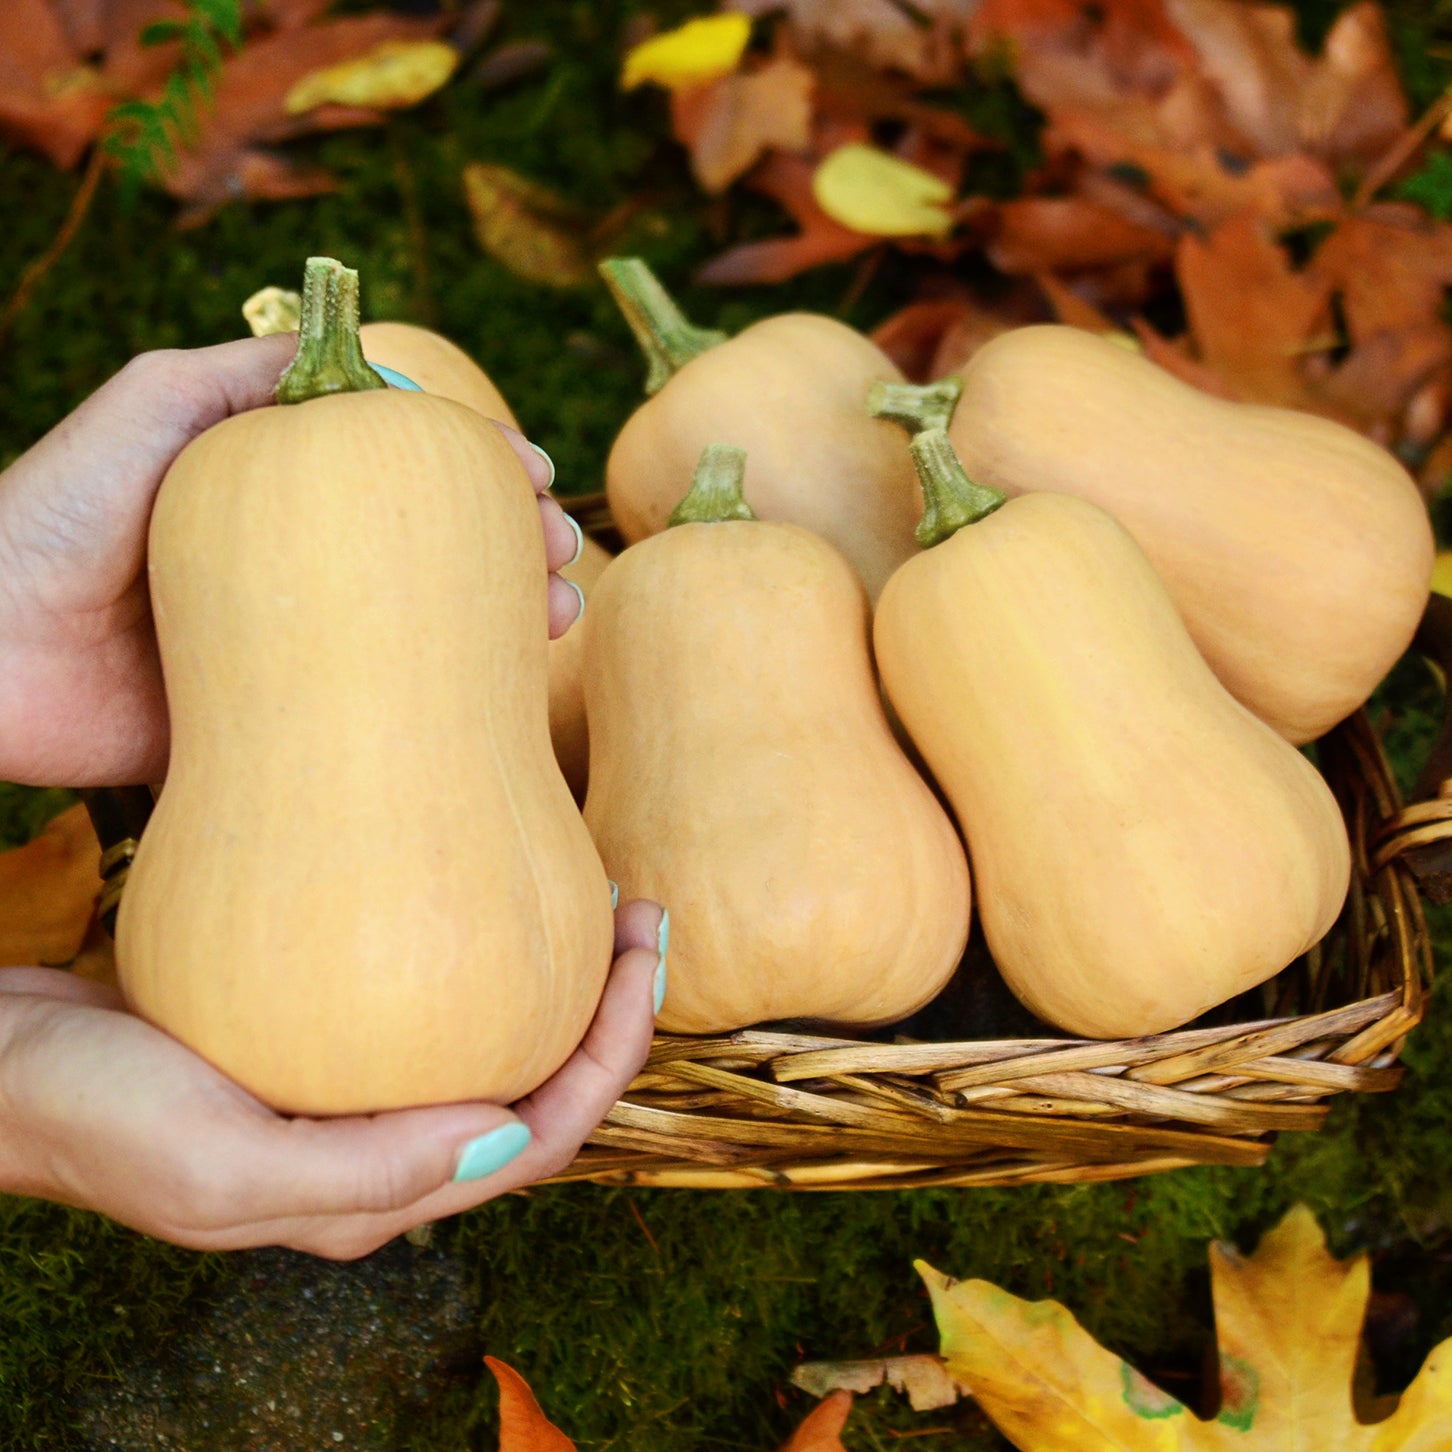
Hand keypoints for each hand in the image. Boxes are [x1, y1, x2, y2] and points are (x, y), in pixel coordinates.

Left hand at [0, 337, 582, 787]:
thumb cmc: (59, 507)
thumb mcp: (158, 402)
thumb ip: (255, 374)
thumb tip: (364, 353)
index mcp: (275, 499)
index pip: (403, 476)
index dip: (477, 472)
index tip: (535, 478)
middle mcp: (296, 573)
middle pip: (433, 556)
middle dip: (513, 550)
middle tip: (562, 554)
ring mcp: (290, 651)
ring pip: (423, 637)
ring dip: (503, 623)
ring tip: (556, 615)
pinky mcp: (271, 727)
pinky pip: (373, 716)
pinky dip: (441, 708)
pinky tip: (496, 694)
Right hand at [0, 899, 662, 1258]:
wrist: (5, 1062)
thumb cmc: (96, 1115)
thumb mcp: (218, 1164)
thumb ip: (364, 1173)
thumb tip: (506, 1132)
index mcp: (379, 1195)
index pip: (540, 1138)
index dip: (611, 1058)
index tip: (642, 959)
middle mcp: (387, 1151)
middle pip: (541, 1088)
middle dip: (611, 1012)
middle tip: (644, 914)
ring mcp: (362, 1094)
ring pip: (500, 1041)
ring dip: (565, 982)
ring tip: (601, 900)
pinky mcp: (333, 1037)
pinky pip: (441, 1000)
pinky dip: (495, 955)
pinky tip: (503, 891)